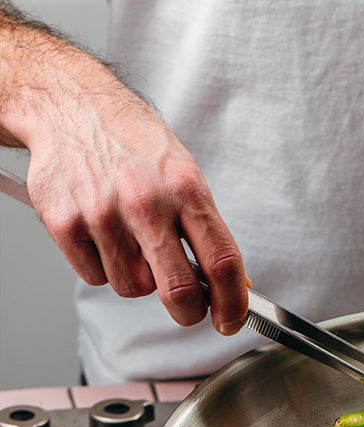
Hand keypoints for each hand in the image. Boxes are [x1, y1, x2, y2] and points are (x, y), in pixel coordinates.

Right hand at [19, 55, 248, 334]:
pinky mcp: (65, 224)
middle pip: (179, 291)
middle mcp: (146, 202)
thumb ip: (208, 230)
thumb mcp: (185, 176)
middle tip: (189, 309)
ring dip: (139, 279)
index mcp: (186, 189)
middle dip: (189, 312)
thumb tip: (236, 281)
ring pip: (134, 289)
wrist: (69, 106)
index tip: (232, 320)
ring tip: (133, 243)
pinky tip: (103, 236)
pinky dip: (103, 268)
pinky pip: (96, 277)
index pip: (222, 261)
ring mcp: (103, 214)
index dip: (232, 302)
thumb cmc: (134, 144)